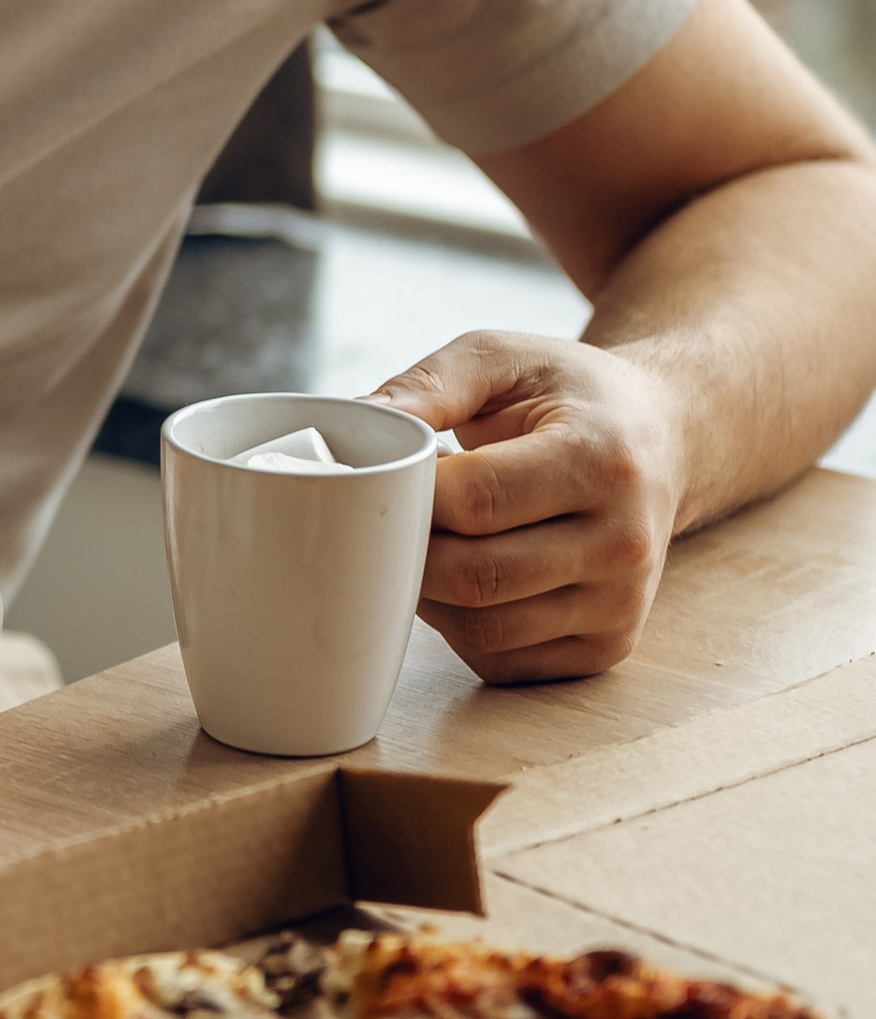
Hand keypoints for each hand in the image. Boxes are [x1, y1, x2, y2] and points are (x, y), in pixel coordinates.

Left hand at [372, 330, 687, 681]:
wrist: (662, 439)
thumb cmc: (569, 395)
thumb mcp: (504, 358)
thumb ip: (428, 384)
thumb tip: (356, 419)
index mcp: (603, 460)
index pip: (475, 501)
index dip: (412, 492)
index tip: (391, 471)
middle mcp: (624, 542)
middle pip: (472, 577)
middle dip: (408, 549)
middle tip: (393, 513)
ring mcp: (620, 604)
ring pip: (482, 630)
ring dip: (430, 594)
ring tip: (431, 539)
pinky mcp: (608, 646)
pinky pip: (501, 661)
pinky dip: (460, 628)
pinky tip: (464, 577)